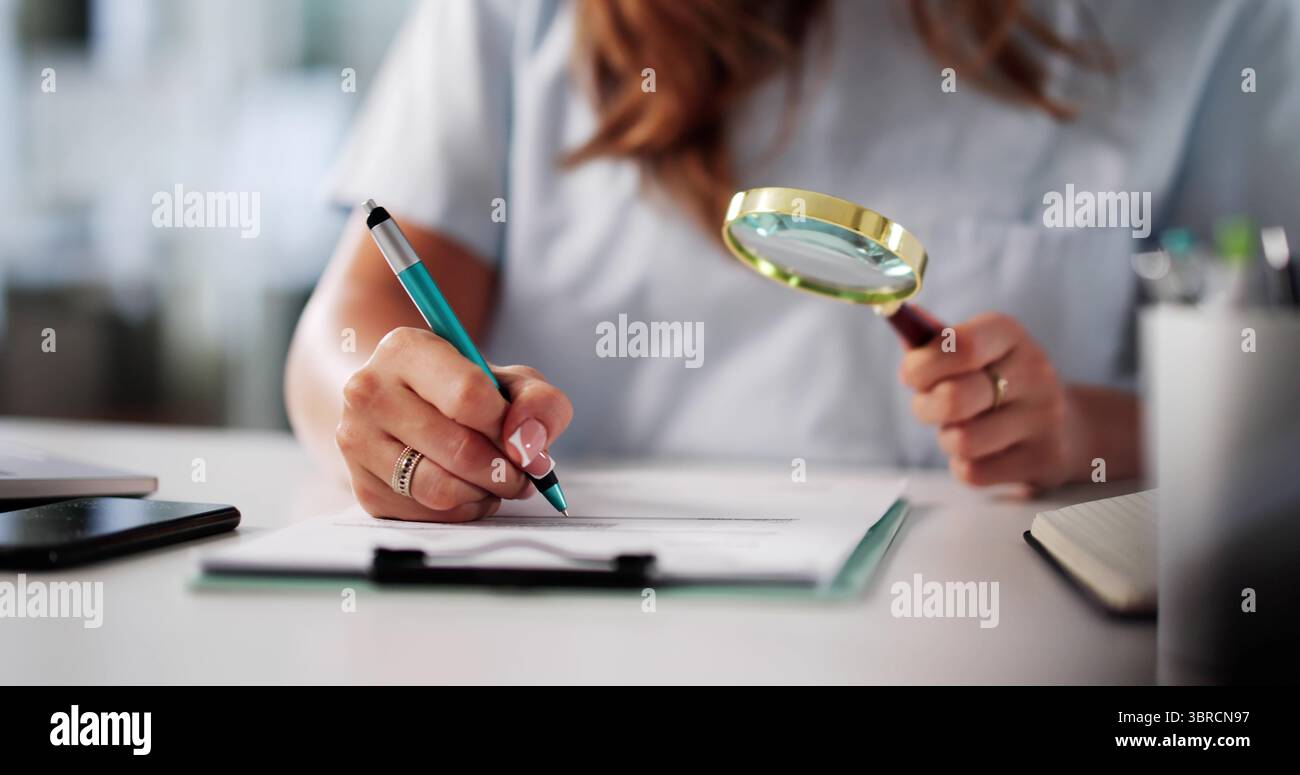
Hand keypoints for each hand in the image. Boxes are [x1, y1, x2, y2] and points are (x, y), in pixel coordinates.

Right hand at [335, 327, 572, 520]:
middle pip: (458, 449)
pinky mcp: (362, 487)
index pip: (469, 396)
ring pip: (439, 489)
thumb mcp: (508, 380)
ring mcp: (358, 442)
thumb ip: (537, 402)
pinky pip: (426, 514)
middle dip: (506, 470)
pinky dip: (462, 510)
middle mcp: (369, 392)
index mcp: (405, 349)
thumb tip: (529, 445)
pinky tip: (469, 491)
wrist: (402, 406)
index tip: (528, 444)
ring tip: (497, 481)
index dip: (510, 428)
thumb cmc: (462, 390)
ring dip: (484, 493)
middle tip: (525, 474)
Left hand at [899, 308, 1081, 490]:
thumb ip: (933, 340)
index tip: (911, 376)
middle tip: (928, 406)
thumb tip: (901, 316)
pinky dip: (965, 466)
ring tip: (959, 429)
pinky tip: (981, 453)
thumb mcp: (975, 352)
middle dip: (925, 407)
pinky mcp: (1043, 459)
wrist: (1067, 427)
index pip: (961, 347)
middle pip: (953, 398)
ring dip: (947, 439)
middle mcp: (1033, 372)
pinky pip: (974, 472)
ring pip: (962, 441)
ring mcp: (1043, 417)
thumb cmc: (998, 382)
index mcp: (1009, 335)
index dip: (922, 365)